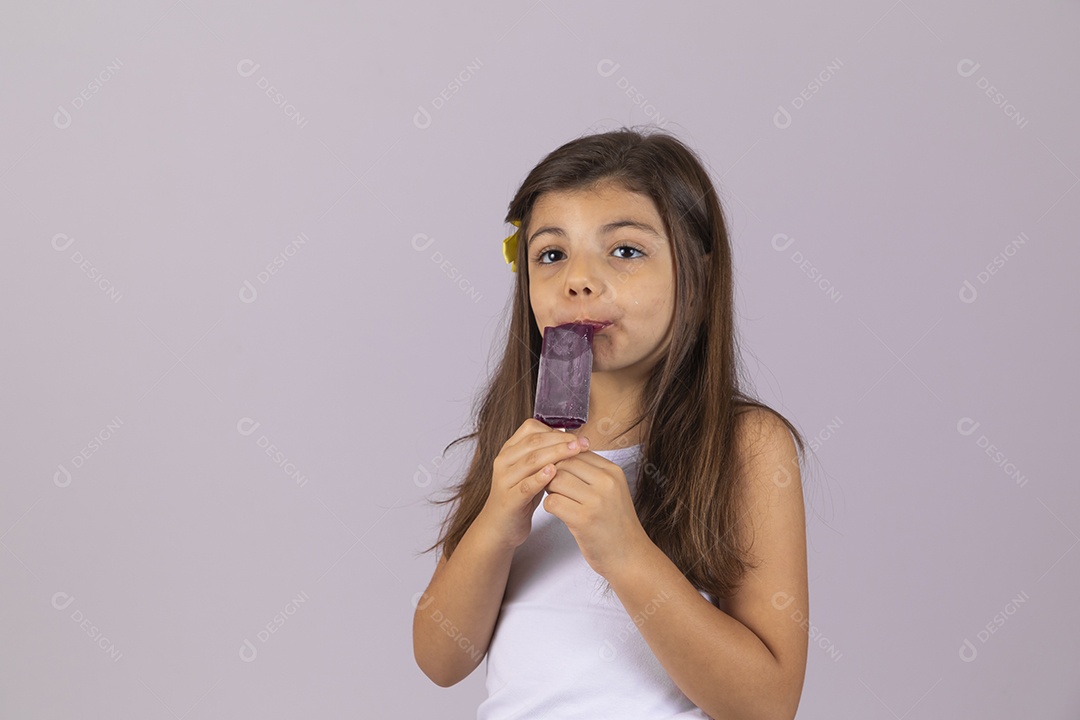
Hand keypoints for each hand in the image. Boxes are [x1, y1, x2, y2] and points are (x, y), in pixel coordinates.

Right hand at [478, 419, 587, 549]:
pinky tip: (554, 473)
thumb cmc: (521, 496)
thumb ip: (545, 454)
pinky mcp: (509, 500)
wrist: (499, 527)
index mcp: (510, 450)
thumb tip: (571, 438)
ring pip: (531, 460)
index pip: (531, 429)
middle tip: (583, 443)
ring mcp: (505, 480)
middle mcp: (504, 461)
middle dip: (561, 440)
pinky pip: (525, 486)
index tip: (577, 436)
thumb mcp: (531, 470)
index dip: (556, 430)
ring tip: (575, 452)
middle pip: (534, 442)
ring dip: (555, 454)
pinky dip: (540, 477)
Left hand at [543, 448, 649, 578]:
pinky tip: (558, 513)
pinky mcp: (584, 520)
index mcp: (613, 471)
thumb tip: (561, 452)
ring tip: (557, 499)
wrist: (630, 556)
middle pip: (564, 463)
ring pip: (555, 480)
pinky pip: (553, 502)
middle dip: (551, 473)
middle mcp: (607, 482)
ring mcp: (596, 501)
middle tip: (552, 487)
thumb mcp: (611, 490)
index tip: (556, 471)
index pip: (576, 451)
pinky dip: (549, 506)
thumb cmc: (615, 523)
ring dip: (549, 490)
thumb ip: (590, 472)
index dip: (561, 459)